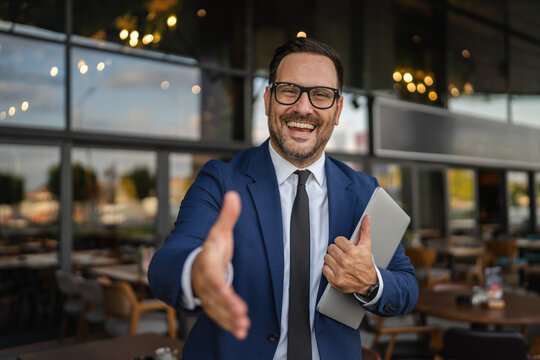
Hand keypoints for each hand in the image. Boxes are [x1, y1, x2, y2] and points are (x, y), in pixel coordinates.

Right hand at [191, 191, 249, 339]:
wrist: (194, 264)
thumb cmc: (210, 248)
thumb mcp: (219, 231)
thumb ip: (227, 216)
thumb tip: (233, 194)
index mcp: (207, 264)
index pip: (213, 276)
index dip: (221, 286)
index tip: (230, 295)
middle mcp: (205, 282)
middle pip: (215, 297)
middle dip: (227, 307)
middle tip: (241, 315)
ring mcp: (208, 295)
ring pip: (216, 310)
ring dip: (229, 320)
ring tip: (242, 328)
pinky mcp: (214, 304)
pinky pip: (219, 317)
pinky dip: (229, 325)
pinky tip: (241, 332)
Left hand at [322, 215, 377, 293]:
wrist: (368, 283)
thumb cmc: (366, 263)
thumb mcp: (366, 246)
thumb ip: (365, 230)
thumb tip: (367, 217)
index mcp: (353, 251)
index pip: (337, 240)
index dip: (342, 243)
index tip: (346, 248)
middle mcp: (345, 261)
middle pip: (331, 248)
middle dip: (337, 250)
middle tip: (343, 255)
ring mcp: (340, 271)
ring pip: (326, 257)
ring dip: (332, 259)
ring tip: (340, 262)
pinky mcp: (335, 280)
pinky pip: (324, 269)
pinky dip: (328, 269)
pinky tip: (336, 269)